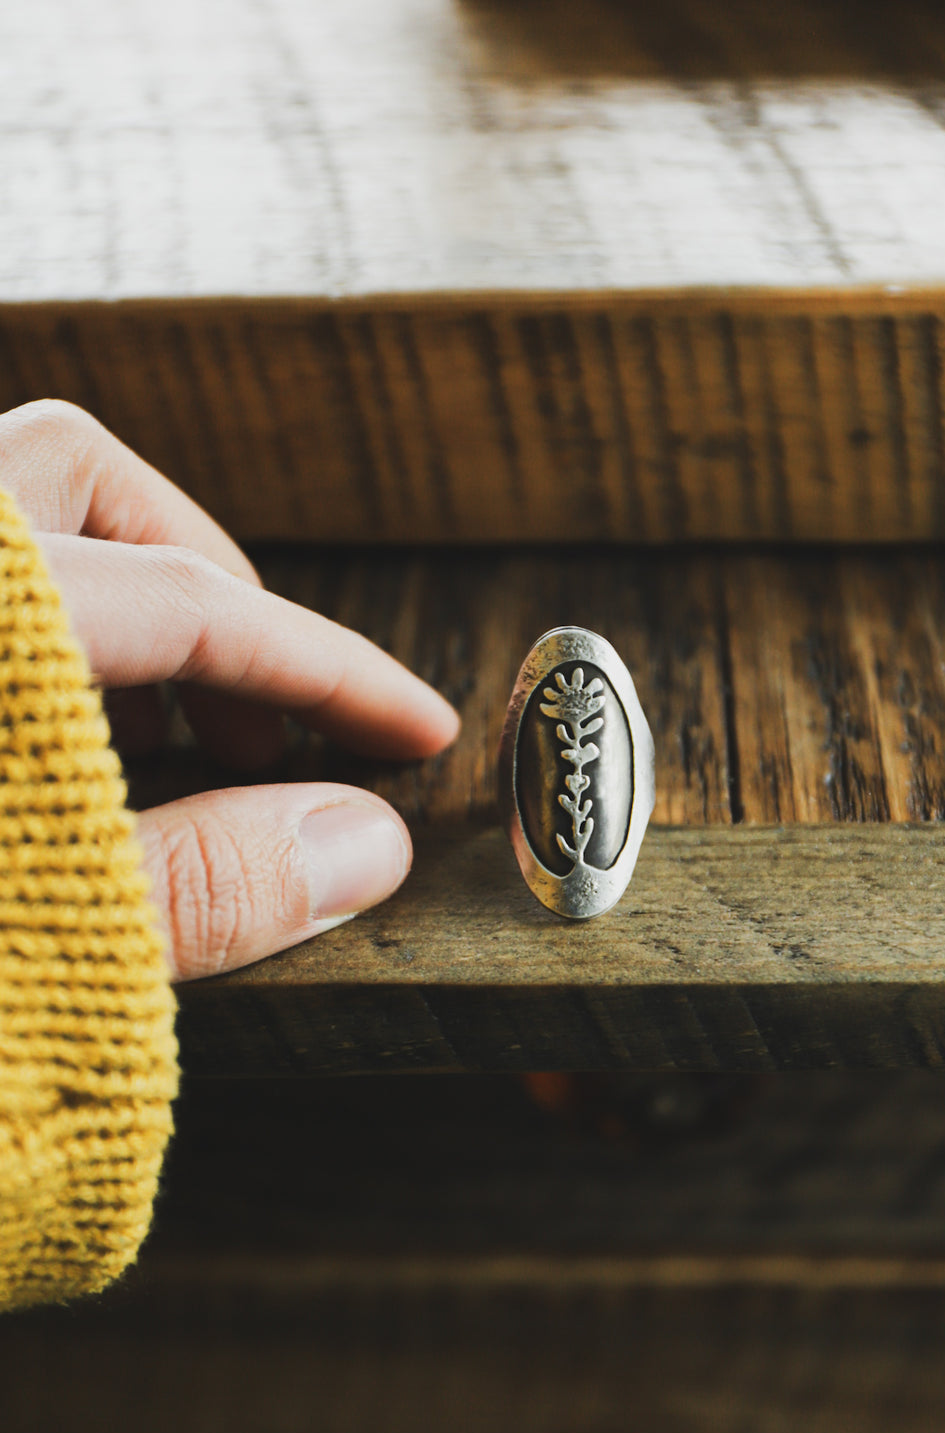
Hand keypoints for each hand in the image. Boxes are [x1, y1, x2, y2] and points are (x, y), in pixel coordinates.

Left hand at [0, 400, 459, 980]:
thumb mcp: (22, 953)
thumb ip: (195, 886)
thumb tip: (362, 846)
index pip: (190, 603)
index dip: (329, 670)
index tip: (417, 730)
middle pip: (83, 479)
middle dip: (212, 587)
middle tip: (272, 724)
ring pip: (20, 517)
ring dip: (126, 609)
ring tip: (169, 748)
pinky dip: (52, 640)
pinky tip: (69, 761)